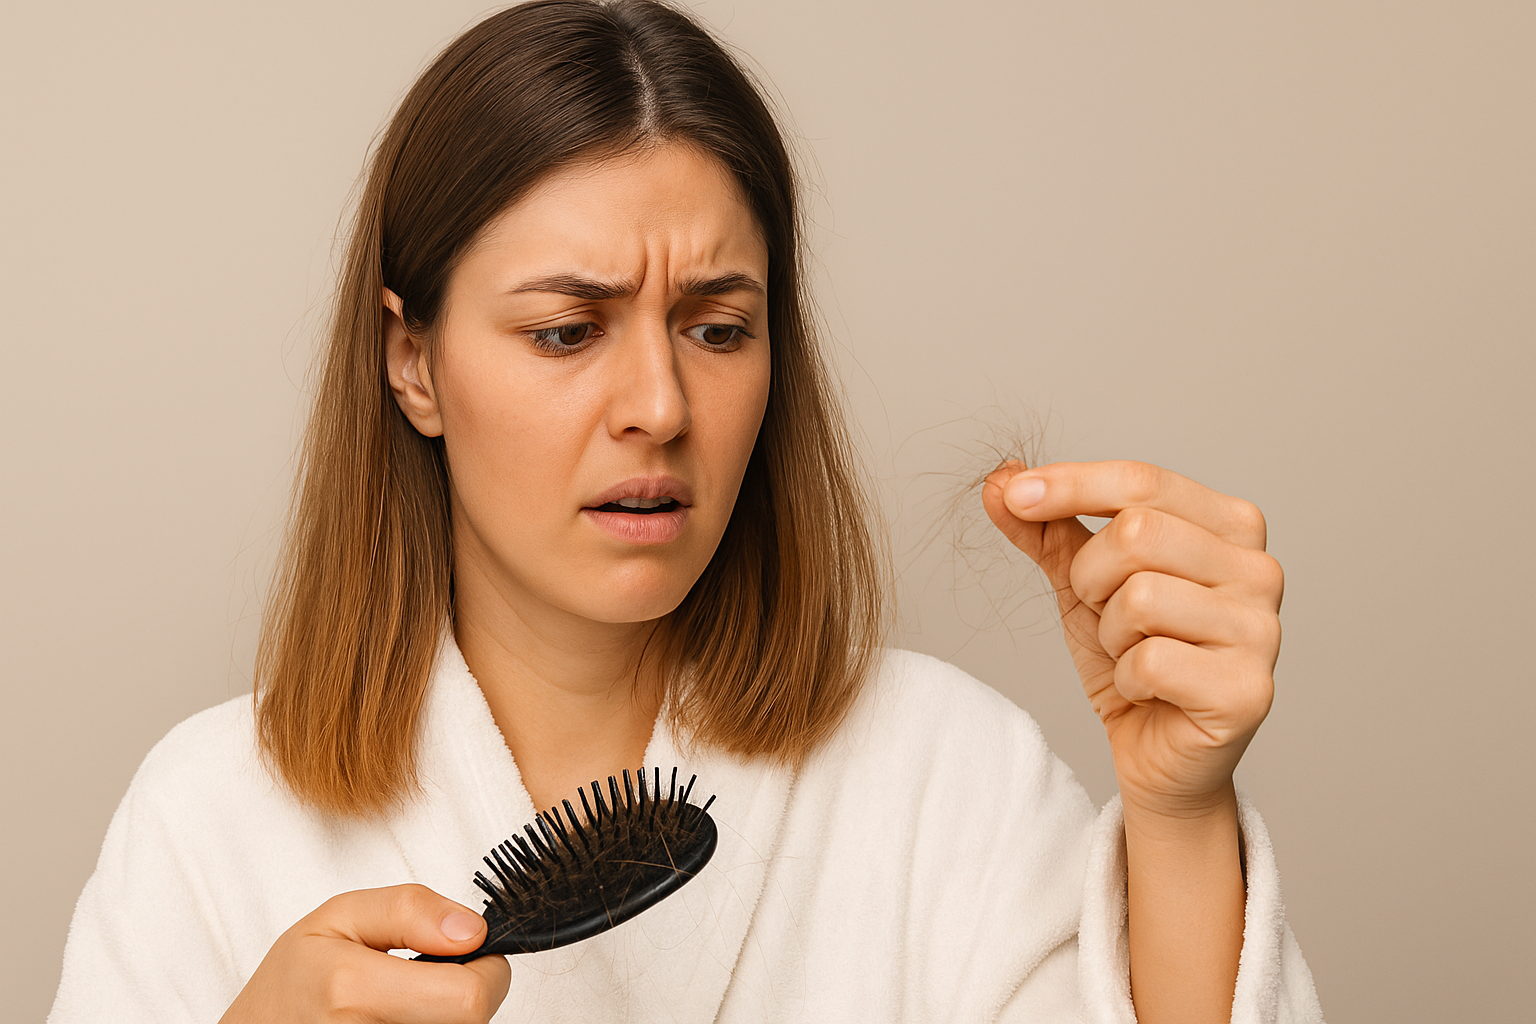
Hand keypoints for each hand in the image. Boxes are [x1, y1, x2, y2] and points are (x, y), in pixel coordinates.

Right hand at [219, 884, 511, 1023]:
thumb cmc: (293, 983)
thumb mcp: (338, 917)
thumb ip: (410, 910)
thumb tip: (472, 931)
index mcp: (352, 989)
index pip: (470, 999)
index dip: (486, 971)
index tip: (470, 956)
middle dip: (466, 994)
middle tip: (432, 980)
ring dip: (447, 1016)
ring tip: (408, 1003)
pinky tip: (402, 1020)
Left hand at [982, 460, 1281, 818]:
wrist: (1157, 754)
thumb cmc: (1130, 656)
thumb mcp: (1080, 582)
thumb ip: (1044, 529)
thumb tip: (999, 480)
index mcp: (1229, 525)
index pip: (1142, 481)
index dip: (1070, 484)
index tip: (1014, 495)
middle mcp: (1258, 569)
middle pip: (1136, 532)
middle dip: (1091, 578)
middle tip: (1105, 616)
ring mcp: (1262, 630)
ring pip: (1140, 596)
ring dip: (1110, 634)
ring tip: (1131, 655)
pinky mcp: (1248, 691)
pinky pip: (1150, 660)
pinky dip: (1126, 678)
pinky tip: (1148, 692)